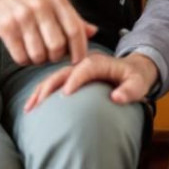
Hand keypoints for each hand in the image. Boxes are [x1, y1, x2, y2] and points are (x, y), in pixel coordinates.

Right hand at [0, 0, 96, 65]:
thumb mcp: (51, 0)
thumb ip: (72, 17)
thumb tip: (92, 32)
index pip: (75, 30)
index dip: (79, 50)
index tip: (77, 60)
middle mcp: (41, 6)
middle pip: (58, 47)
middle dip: (55, 57)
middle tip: (49, 54)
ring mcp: (23, 16)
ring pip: (39, 55)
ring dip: (37, 59)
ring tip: (34, 50)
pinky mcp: (6, 27)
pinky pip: (21, 56)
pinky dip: (23, 59)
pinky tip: (22, 50)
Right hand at [23, 52, 158, 112]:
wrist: (133, 69)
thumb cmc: (136, 78)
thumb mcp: (139, 83)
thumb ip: (130, 90)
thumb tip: (116, 98)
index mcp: (100, 61)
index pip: (85, 68)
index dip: (75, 80)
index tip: (65, 94)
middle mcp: (84, 63)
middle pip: (63, 71)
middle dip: (50, 86)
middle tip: (39, 102)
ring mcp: (76, 69)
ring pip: (54, 77)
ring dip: (41, 91)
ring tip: (29, 106)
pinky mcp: (72, 76)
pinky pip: (54, 83)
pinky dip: (42, 93)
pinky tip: (32, 105)